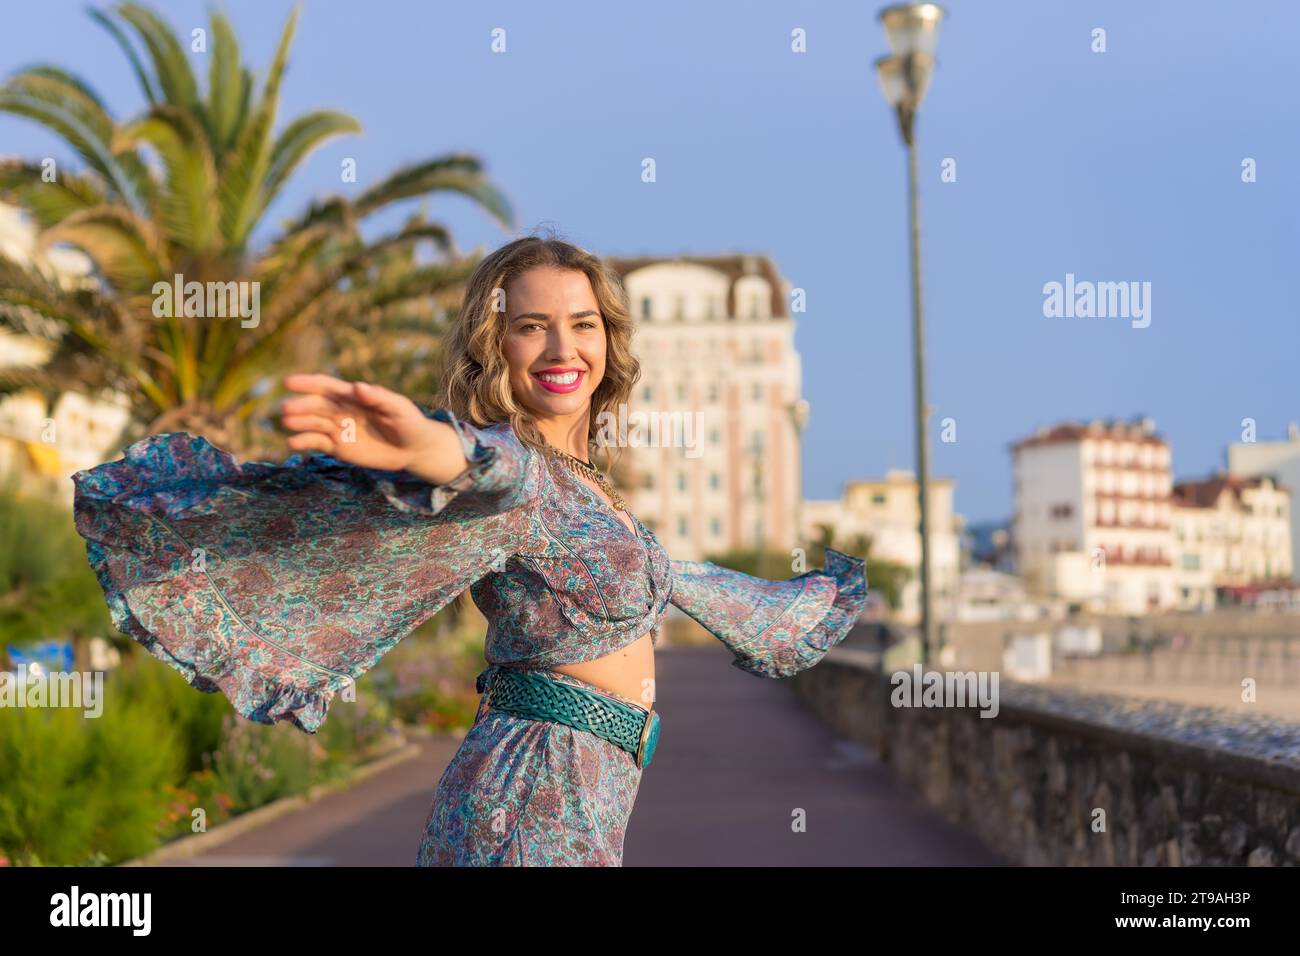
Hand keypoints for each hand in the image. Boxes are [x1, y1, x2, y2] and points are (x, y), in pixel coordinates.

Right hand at [280, 373, 436, 471]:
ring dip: (299, 422)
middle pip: (316, 406)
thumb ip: (379, 397)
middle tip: (286, 409)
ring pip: (313, 423)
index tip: (289, 382)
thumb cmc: (409, 422)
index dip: (308, 383)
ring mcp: (338, 429)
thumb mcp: (398, 408)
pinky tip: (293, 443)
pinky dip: (304, 442)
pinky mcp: (338, 448)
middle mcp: (341, 410)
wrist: (414, 448)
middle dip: (301, 406)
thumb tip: (357, 386)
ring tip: (287, 423)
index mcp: (353, 396)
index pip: (327, 386)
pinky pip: (318, 443)